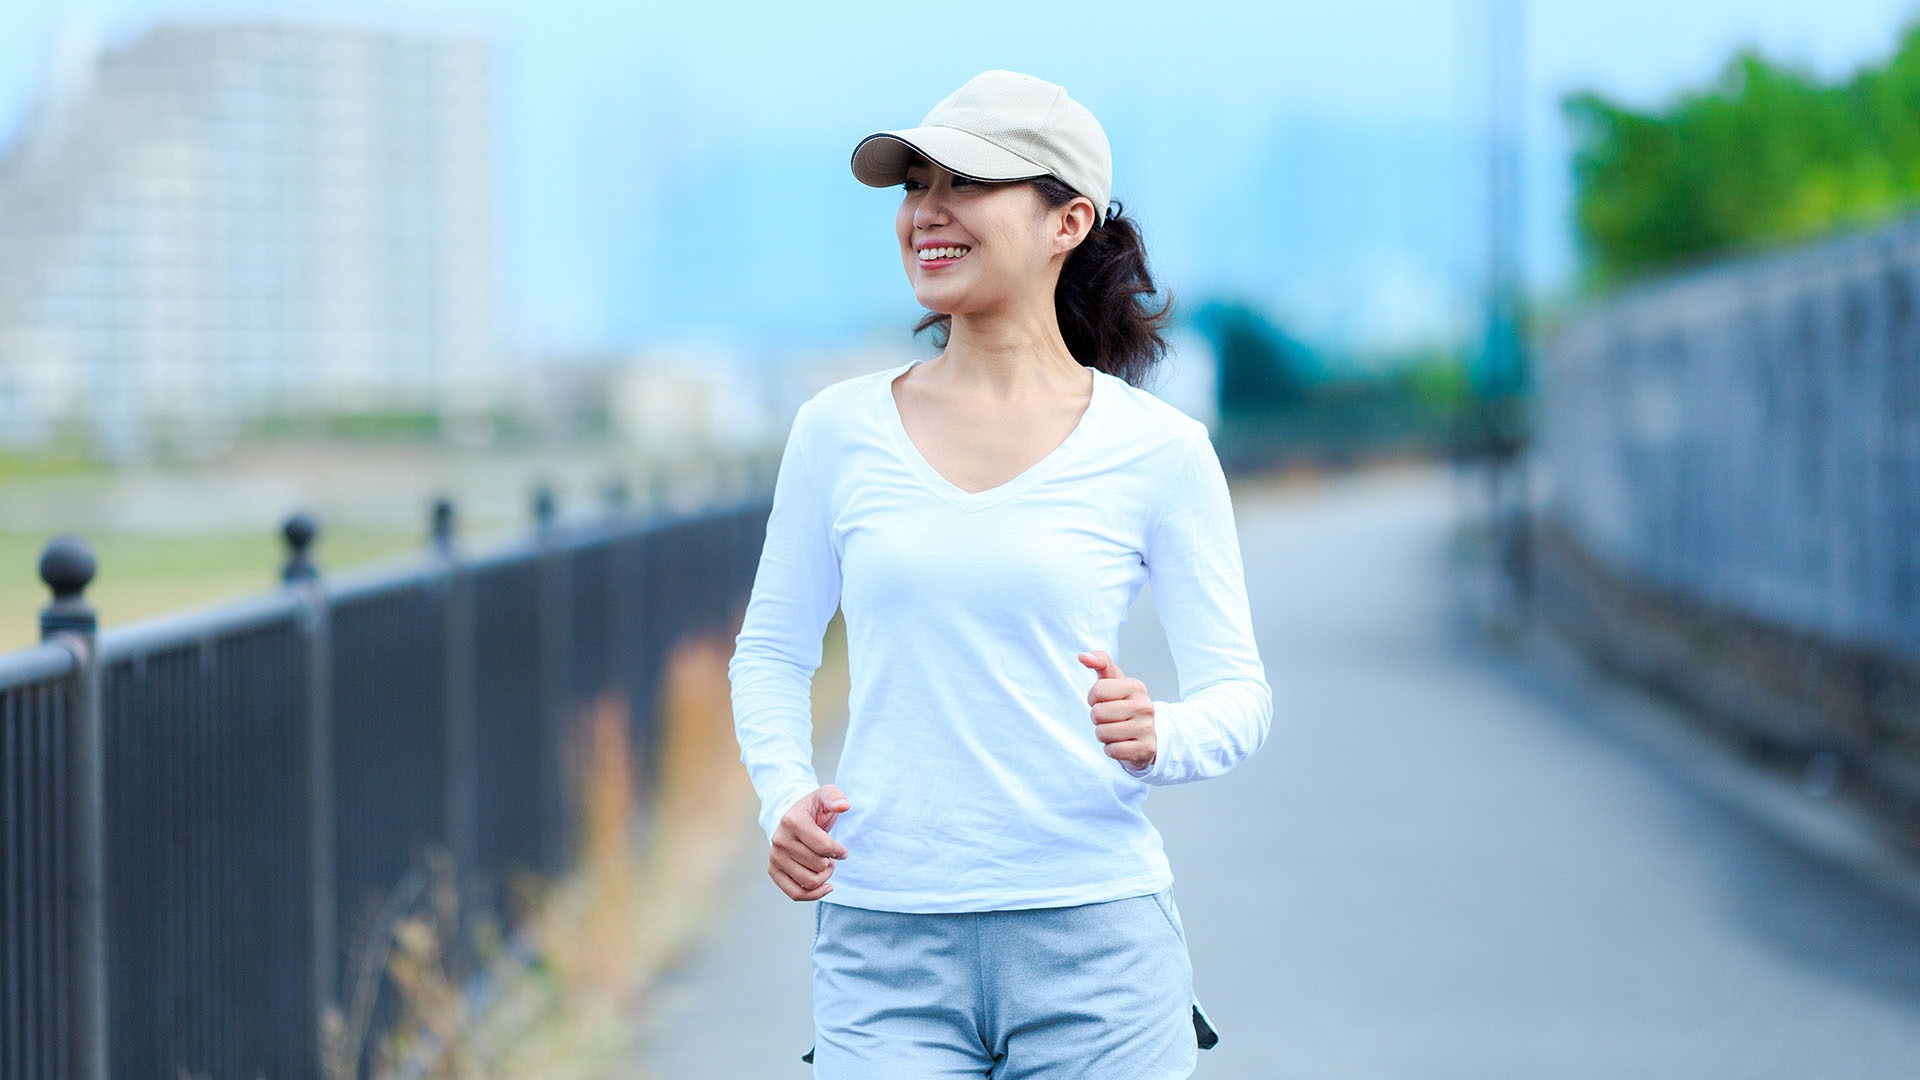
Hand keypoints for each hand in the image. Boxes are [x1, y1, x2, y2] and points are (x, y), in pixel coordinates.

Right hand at [769, 784, 849, 900]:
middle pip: (818, 866)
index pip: (824, 847)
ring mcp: (775, 857)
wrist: (792, 817)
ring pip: (809, 881)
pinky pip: (795, 893)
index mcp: (792, 821)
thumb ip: (835, 797)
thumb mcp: (825, 795)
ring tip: (826, 866)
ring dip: (825, 877)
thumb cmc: (813, 808)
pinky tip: (826, 886)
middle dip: (831, 863)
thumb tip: (844, 805)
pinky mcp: (773, 871)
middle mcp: (779, 840)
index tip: (842, 850)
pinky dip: (814, 894)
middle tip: (831, 856)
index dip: (839, 851)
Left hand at [1078, 650, 1156, 770]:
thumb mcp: (1116, 682)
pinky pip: (1112, 750)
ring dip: (1104, 736)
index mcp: (1136, 687)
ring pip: (1102, 733)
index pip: (1097, 691)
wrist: (1152, 735)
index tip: (1105, 702)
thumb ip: (1100, 663)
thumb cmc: (1126, 705)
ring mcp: (1147, 729)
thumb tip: (1082, 656)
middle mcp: (1144, 706)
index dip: (1094, 699)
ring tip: (1118, 731)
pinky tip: (1124, 744)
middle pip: (1097, 713)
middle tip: (1112, 719)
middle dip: (1098, 719)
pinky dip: (1112, 749)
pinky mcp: (1145, 750)